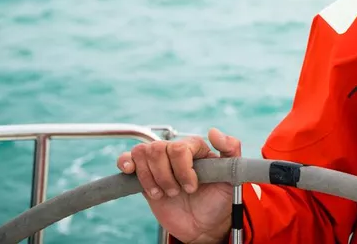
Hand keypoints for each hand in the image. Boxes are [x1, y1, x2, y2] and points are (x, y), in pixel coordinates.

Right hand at [117, 128, 239, 243]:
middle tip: (178, 192)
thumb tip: (213, 131)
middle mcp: (176, 152)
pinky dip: (125, 162)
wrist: (204, 225)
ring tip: (164, 193)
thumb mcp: (231, 175)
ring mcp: (159, 163)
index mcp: (195, 148)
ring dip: (150, 178)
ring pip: (141, 153)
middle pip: (157, 149)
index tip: (192, 187)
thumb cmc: (219, 198)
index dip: (182, 169)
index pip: (179, 148)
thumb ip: (231, 149)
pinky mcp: (144, 177)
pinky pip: (127, 159)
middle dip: (166, 176)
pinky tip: (129, 171)